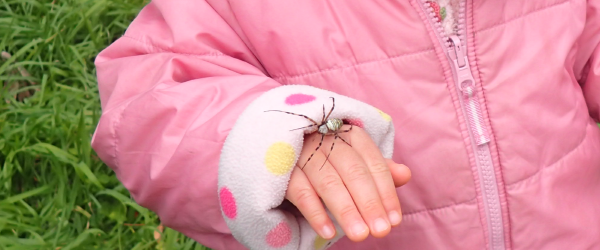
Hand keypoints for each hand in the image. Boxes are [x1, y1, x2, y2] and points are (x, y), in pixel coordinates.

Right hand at [285, 125, 410, 241]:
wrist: (278, 143)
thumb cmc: (325, 156)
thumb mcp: (353, 159)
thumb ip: (378, 169)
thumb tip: (405, 175)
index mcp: (350, 136)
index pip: (374, 164)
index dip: (386, 193)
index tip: (394, 220)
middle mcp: (327, 140)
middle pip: (353, 172)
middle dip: (369, 203)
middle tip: (380, 231)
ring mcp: (303, 153)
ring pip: (328, 182)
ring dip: (346, 210)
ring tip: (360, 235)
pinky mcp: (281, 167)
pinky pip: (300, 191)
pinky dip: (315, 212)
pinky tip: (328, 232)